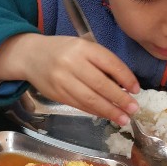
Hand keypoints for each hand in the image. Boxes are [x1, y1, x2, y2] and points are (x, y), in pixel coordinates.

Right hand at [0, 33, 138, 123]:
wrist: (30, 56)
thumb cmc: (62, 50)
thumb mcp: (82, 47)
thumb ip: (100, 62)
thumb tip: (124, 85)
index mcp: (83, 48)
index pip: (110, 64)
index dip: (126, 78)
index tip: (136, 90)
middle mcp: (72, 64)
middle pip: (101, 85)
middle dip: (120, 99)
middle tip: (134, 109)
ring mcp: (63, 81)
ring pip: (90, 99)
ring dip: (109, 111)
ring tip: (124, 118)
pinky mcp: (57, 94)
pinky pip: (80, 105)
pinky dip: (95, 111)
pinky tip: (106, 115)